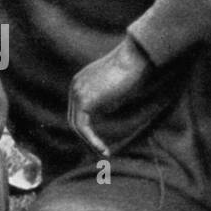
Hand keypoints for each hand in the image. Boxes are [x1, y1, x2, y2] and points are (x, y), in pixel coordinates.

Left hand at [68, 36, 154, 155]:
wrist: (135, 57)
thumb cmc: (134, 69)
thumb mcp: (116, 86)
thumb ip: (108, 99)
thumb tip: (109, 115)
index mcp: (80, 81)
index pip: (78, 110)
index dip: (88, 127)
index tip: (101, 140)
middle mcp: (75, 86)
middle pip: (74, 119)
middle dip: (87, 137)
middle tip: (102, 151)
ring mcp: (77, 92)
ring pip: (77, 125)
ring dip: (90, 142)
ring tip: (104, 153)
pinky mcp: (84, 100)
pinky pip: (83, 126)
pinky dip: (92, 140)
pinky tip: (104, 149)